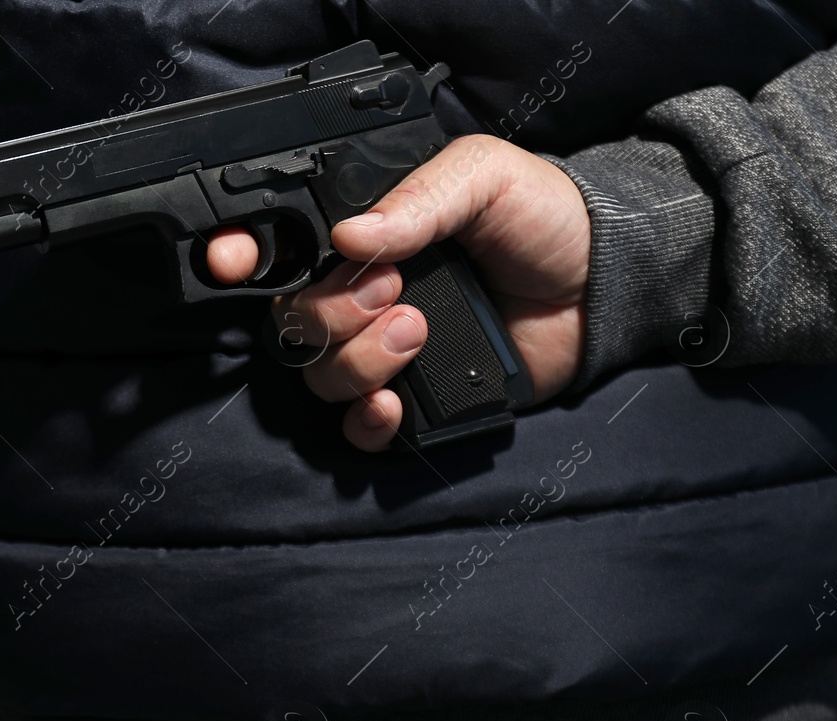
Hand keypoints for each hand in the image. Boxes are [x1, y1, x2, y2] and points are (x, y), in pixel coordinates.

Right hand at [206, 135, 590, 450]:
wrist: (601, 285)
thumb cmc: (542, 219)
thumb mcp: (483, 176)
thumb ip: (419, 197)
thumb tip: (351, 234)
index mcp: (360, 237)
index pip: (278, 249)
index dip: (242, 256)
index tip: (235, 262)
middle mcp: (356, 297)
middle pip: (290, 323)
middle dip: (330, 313)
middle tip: (395, 290)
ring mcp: (380, 352)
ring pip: (320, 376)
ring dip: (359, 360)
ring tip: (418, 330)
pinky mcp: (413, 400)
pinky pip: (356, 428)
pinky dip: (366, 421)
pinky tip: (394, 403)